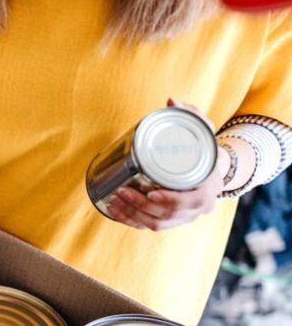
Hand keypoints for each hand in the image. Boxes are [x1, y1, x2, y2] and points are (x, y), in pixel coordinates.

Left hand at [106, 98, 226, 230]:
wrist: (210, 168)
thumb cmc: (203, 149)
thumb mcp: (202, 130)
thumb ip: (190, 113)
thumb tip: (171, 100)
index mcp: (209, 187)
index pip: (191, 201)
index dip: (170, 200)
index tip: (151, 193)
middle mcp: (199, 207)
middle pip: (169, 214)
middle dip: (141, 206)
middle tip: (122, 192)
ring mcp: (185, 216)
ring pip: (157, 223)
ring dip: (133, 215)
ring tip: (114, 200)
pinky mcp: (171, 220)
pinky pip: (150, 226)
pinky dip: (132, 221)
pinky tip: (116, 213)